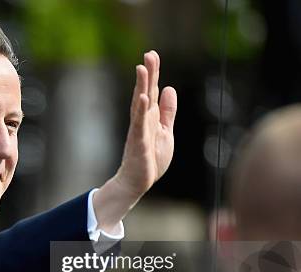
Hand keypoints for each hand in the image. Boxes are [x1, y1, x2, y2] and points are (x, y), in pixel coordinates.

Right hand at [92, 51, 176, 232]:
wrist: (138, 181)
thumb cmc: (150, 158)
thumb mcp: (166, 131)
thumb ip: (167, 112)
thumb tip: (170, 88)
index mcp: (150, 117)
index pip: (152, 91)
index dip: (153, 73)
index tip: (152, 55)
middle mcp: (143, 120)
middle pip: (145, 92)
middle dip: (148, 74)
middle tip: (149, 54)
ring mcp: (139, 130)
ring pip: (140, 104)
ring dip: (141, 86)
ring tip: (142, 69)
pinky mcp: (139, 142)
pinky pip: (139, 124)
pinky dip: (141, 111)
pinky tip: (143, 98)